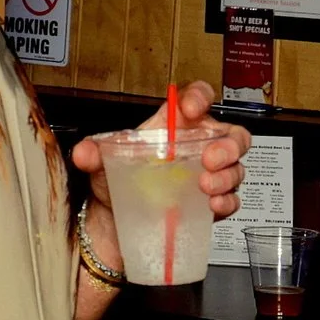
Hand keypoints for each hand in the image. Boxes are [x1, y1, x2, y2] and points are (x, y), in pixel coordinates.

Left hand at [70, 80, 251, 224]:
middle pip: (232, 134)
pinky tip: (213, 204)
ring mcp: (208, 176)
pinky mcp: (210, 203)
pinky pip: (232, 199)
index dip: (200, 97)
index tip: (190, 108)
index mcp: (175, 127)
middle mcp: (197, 148)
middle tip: (210, 158)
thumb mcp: (102, 163)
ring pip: (236, 167)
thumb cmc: (117, 182)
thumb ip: (93, 153)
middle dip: (227, 144)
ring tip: (205, 185)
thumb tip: (84, 153)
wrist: (115, 222)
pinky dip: (226, 201)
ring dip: (226, 175)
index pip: (197, 99)